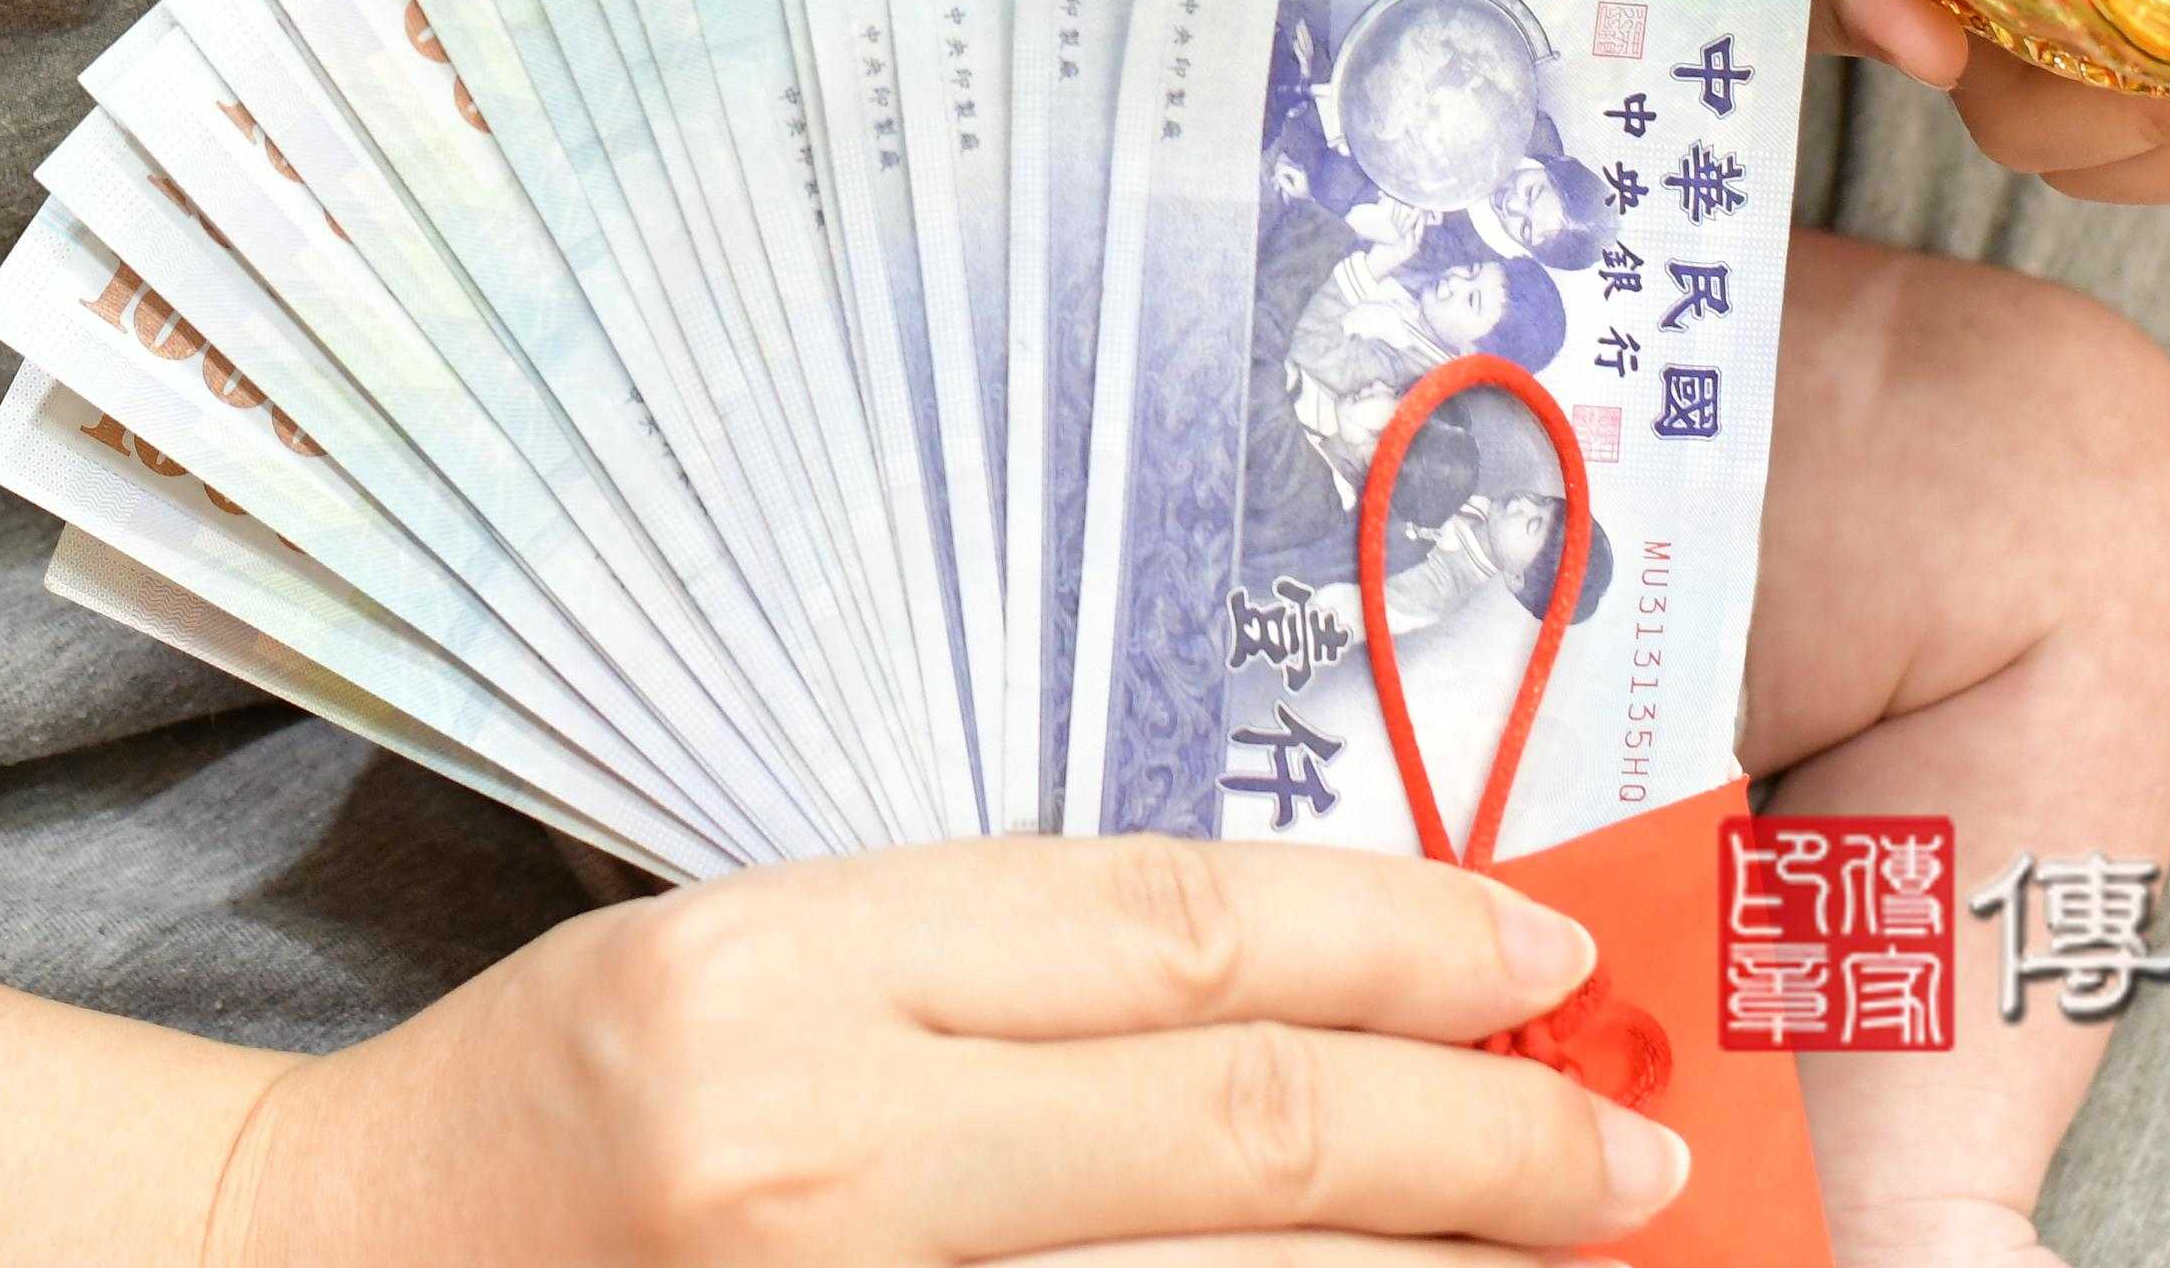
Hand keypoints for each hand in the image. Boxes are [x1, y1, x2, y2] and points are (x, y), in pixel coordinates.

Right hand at [208, 839, 1693, 1267]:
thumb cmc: (541, 1104)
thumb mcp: (747, 954)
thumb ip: (989, 964)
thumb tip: (1289, 980)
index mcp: (786, 966)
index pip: (1171, 933)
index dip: (1394, 937)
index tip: (1540, 960)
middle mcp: (821, 1145)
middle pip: (1243, 1119)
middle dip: (1480, 1134)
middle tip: (1628, 1151)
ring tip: (1559, 1248)